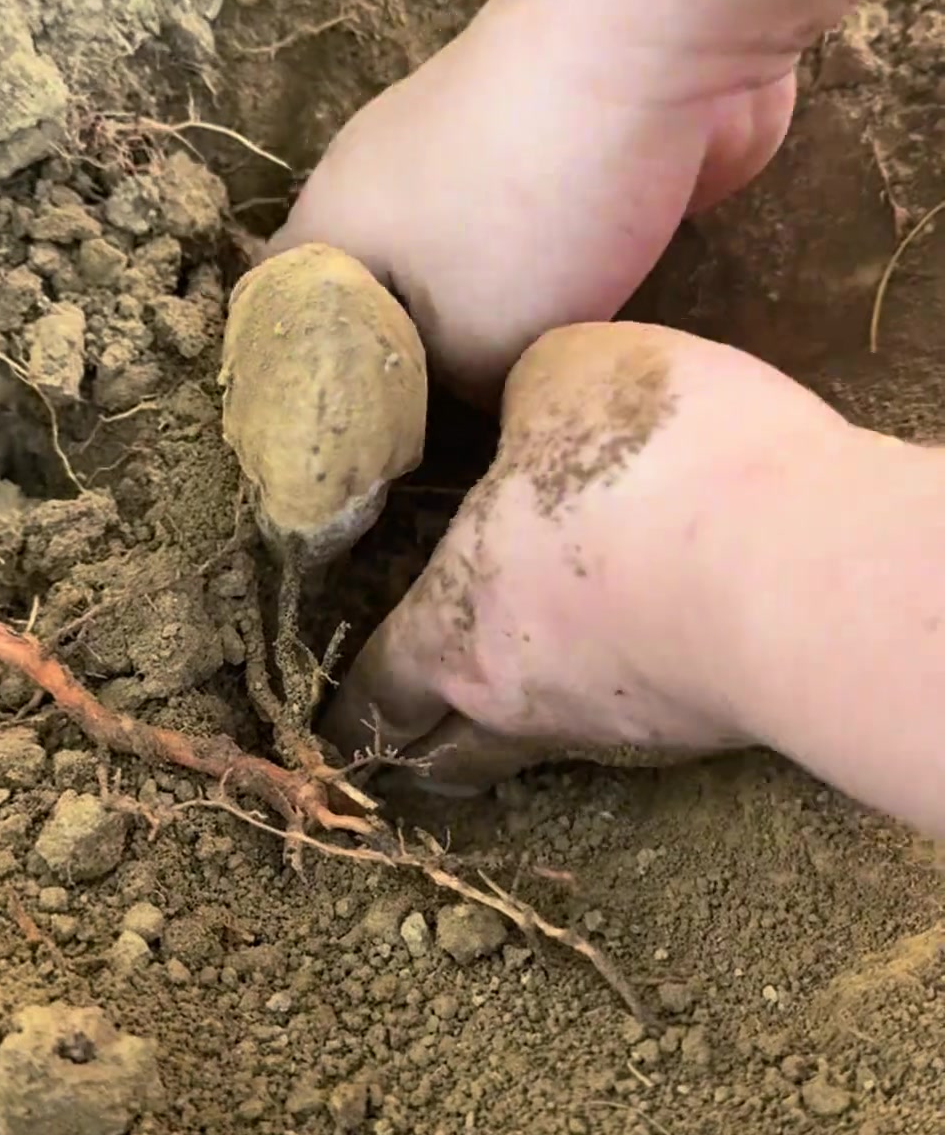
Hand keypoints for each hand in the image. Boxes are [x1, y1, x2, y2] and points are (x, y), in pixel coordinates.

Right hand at [269, 0, 794, 401]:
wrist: (654, 40)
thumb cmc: (533, 201)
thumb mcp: (480, 346)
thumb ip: (460, 395)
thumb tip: (474, 397)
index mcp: (331, 221)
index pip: (282, 322)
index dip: (305, 392)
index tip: (346, 458)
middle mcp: (384, 180)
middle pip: (379, 297)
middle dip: (412, 368)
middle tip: (446, 452)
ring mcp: (474, 152)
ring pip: (465, 269)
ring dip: (491, 327)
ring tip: (520, 407)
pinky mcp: (560, 145)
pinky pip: (540, 240)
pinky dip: (554, 286)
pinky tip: (587, 337)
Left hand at [322, 321, 849, 793]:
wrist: (800, 570)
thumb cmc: (650, 467)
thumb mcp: (562, 375)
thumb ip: (524, 398)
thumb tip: (528, 414)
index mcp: (456, 628)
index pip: (379, 689)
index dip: (354, 701)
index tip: (335, 720)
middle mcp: (525, 703)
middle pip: (451, 759)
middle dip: (426, 754)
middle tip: (420, 744)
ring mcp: (623, 731)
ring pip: (553, 746)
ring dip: (536, 726)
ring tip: (544, 689)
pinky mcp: (708, 728)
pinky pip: (647, 717)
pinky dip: (637, 690)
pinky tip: (659, 643)